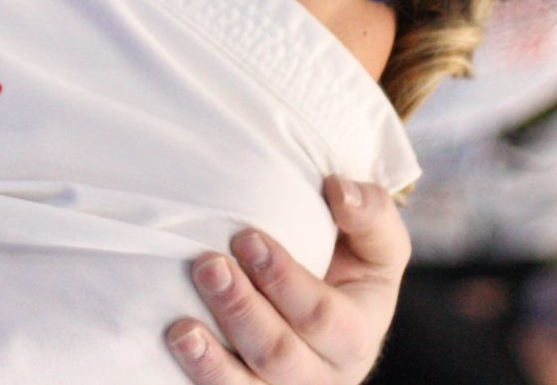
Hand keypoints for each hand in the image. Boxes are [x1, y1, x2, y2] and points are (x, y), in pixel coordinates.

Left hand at [166, 177, 410, 384]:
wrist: (333, 302)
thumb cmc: (352, 264)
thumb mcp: (377, 241)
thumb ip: (370, 212)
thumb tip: (340, 190)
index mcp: (357, 336)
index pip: (321, 316)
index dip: (283, 279)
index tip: (245, 236)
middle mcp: (322, 374)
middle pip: (281, 355)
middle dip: (242, 310)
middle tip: (208, 265)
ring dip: (212, 360)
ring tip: (181, 329)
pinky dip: (201, 376)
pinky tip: (179, 351)